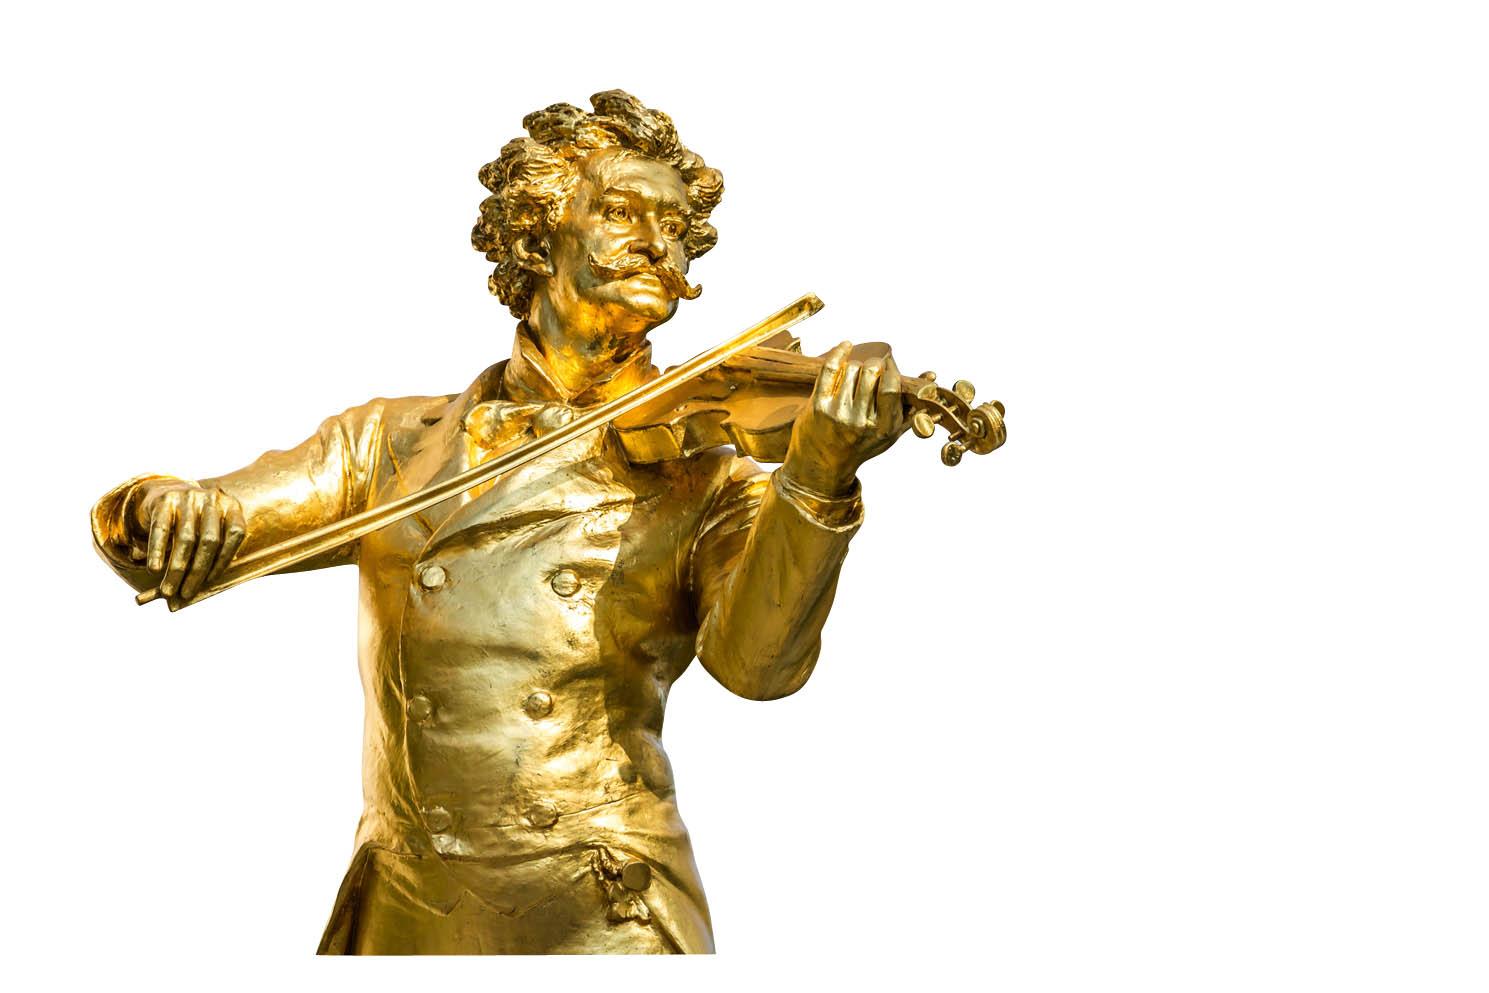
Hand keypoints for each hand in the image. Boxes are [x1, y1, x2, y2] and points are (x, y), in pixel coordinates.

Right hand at [131, 479, 245, 599]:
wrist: (164, 493)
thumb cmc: (194, 523)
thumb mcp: (209, 530)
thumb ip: (212, 554)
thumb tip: (201, 589)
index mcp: (231, 506)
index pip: (234, 535)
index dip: (224, 560)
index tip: (210, 581)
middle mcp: (212, 499)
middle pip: (209, 540)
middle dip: (197, 571)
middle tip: (186, 593)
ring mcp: (188, 497)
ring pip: (185, 538)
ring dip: (177, 568)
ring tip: (168, 589)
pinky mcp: (165, 499)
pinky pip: (162, 529)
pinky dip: (158, 551)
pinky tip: (155, 569)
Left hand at [781, 341, 905, 496]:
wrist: (824, 463)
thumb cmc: (862, 444)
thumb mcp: (891, 431)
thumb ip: (913, 405)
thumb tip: (931, 377)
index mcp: (884, 429)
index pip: (891, 387)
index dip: (892, 369)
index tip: (890, 364)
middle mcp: (861, 422)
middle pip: (872, 372)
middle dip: (874, 364)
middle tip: (872, 367)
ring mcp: (838, 414)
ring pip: (852, 369)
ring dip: (856, 365)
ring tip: (855, 375)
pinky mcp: (818, 407)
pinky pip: (830, 369)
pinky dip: (839, 352)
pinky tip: (846, 346)